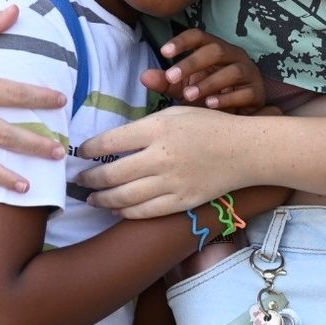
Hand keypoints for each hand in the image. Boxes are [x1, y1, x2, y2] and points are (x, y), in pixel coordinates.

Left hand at [77, 106, 256, 217]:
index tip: (82, 152)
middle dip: (90, 178)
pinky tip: (117, 208)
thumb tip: (113, 140)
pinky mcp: (181, 202)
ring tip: (92, 198)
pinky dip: (125, 212)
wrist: (245, 151)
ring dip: (102, 199)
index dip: (90, 149)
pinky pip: (145, 212)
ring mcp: (171, 182)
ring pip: (124, 197)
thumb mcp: (175, 112)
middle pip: (112, 174)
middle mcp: (160, 157)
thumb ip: (144, 126)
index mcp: (157, 128)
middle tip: (80, 179)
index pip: (110, 142)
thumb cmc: (210, 126)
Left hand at [144, 29, 265, 112]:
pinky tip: (210, 105)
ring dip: (208, 82)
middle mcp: (234, 55)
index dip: (182, 41)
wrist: (238, 116)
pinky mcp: (257, 92)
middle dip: (192, 63)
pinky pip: (245, 92)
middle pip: (215, 50)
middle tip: (171, 77)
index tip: (164, 52)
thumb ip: (166, 82)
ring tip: (189, 96)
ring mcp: (249, 73)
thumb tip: (144, 76)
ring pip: (232, 71)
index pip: (199, 36)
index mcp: (215, 48)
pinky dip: (227, 98)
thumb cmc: (209, 95)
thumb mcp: (184, 88)